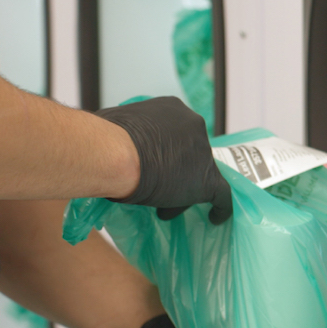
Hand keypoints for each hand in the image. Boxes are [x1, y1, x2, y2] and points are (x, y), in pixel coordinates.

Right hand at [96, 97, 231, 223]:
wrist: (116, 155)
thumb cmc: (104, 136)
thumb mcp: (114, 122)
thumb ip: (124, 130)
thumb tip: (110, 138)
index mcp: (173, 109)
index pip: (175, 133)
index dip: (165, 151)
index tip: (154, 164)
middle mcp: (194, 125)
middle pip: (189, 152)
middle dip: (175, 170)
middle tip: (157, 185)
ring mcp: (203, 152)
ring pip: (199, 175)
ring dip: (183, 190)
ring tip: (164, 206)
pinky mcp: (207, 180)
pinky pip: (222, 195)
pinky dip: (220, 207)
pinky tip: (214, 218)